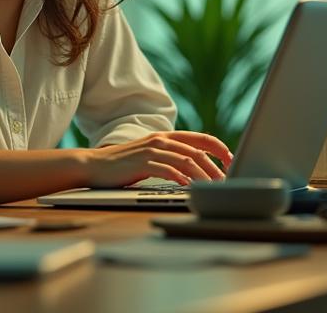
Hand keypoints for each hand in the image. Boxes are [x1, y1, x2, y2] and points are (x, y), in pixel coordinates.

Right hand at [83, 131, 232, 187]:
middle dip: (216, 168)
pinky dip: (181, 179)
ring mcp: (151, 151)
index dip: (220, 149)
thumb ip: (170, 157)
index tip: (233, 162)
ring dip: (203, 176)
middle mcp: (160, 140)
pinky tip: (188, 187)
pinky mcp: (142, 163)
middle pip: (197, 152)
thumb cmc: (123, 165)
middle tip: (227, 181)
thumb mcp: (151, 156)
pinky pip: (168, 170)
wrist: (93, 166)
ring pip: (186, 161)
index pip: (201, 139)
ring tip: (212, 188)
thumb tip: (197, 169)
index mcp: (165, 137)